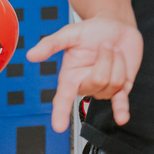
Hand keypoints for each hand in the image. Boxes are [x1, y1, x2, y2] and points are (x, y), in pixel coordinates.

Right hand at [26, 16, 143, 132]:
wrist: (116, 26)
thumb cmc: (91, 31)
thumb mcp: (70, 33)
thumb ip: (51, 44)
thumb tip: (31, 55)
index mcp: (70, 76)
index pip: (63, 98)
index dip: (60, 113)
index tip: (58, 127)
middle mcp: (86, 85)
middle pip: (100, 81)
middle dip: (107, 59)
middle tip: (106, 45)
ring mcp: (104, 88)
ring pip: (116, 82)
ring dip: (119, 61)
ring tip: (113, 50)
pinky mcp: (122, 87)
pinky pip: (121, 102)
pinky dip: (121, 111)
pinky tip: (122, 119)